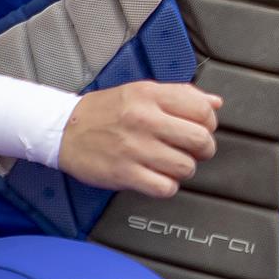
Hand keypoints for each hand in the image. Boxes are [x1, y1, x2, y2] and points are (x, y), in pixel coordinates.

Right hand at [58, 81, 220, 197]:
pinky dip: (167, 186)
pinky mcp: (125, 173)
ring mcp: (135, 148)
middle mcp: (144, 120)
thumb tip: (215, 103)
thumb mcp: (141, 91)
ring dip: (184, 169)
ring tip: (171, 164)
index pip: (202, 110)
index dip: (209, 123)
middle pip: (200, 140)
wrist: (63, 130)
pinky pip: (165, 187)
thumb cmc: (105, 111)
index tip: (201, 129)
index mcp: (150, 96)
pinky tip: (158, 177)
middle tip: (192, 150)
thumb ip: (180, 95)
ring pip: (186, 167)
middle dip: (204, 149)